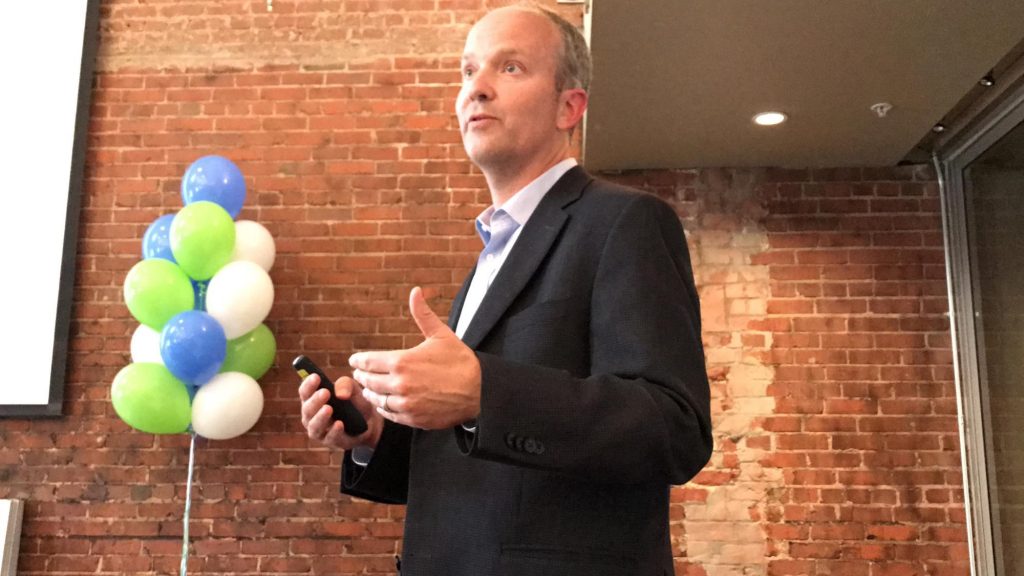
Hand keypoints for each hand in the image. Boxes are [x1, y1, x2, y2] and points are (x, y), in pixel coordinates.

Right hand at [299, 372, 382, 449]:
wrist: (370, 422)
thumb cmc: (355, 403)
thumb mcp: (354, 390)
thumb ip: (347, 385)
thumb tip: (339, 392)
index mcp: (313, 399)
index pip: (305, 392)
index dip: (308, 384)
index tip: (316, 376)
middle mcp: (312, 416)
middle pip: (307, 409)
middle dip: (315, 400)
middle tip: (325, 392)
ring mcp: (320, 430)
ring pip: (314, 426)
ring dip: (320, 417)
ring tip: (329, 408)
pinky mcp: (331, 441)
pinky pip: (330, 438)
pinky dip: (334, 431)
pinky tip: (339, 424)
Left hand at [349, 286, 481, 428]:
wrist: (479, 391)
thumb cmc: (460, 361)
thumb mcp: (441, 334)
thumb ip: (422, 314)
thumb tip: (415, 291)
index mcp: (402, 362)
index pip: (368, 362)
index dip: (358, 361)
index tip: (354, 360)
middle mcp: (400, 384)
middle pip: (368, 381)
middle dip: (362, 376)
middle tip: (358, 373)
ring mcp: (406, 404)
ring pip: (377, 399)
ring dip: (370, 393)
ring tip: (368, 389)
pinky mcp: (413, 419)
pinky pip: (389, 414)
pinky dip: (383, 408)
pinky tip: (383, 403)